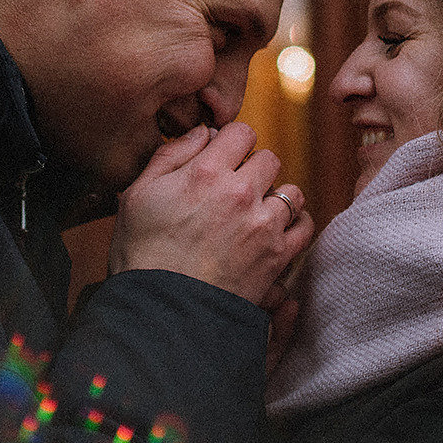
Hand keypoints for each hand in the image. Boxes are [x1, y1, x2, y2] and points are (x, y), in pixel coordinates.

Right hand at [107, 122, 314, 304]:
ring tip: (254, 215)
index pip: (241, 131)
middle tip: (234, 191)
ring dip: (275, 198)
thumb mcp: (137, 194)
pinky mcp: (278, 255)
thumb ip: (171, 154)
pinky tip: (275, 232)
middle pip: (269, 159)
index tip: (222, 159)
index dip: (231, 142)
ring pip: (290, 191)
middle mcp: (241, 191)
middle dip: (253, 170)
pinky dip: (294, 225)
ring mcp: (264, 223)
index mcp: (206, 171)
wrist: (161, 310)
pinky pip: (305, 225)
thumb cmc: (141, 253)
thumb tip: (203, 132)